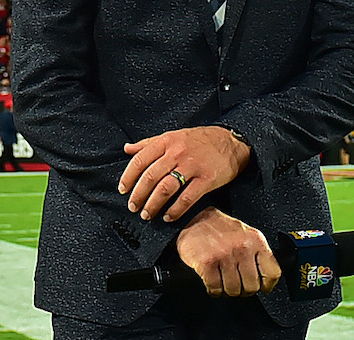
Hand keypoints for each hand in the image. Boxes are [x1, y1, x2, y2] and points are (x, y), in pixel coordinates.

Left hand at [118, 126, 249, 221]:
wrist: (230, 140)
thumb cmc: (199, 140)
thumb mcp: (173, 135)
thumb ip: (149, 143)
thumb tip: (127, 149)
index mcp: (166, 141)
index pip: (140, 160)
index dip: (128, 176)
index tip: (123, 190)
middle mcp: (177, 153)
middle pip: (150, 176)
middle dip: (138, 195)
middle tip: (133, 207)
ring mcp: (192, 166)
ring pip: (166, 188)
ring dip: (153, 204)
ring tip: (147, 214)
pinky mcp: (207, 179)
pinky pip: (187, 198)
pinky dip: (175, 210)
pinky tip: (168, 217)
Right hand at [175, 207, 280, 296]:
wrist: (192, 217)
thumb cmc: (219, 227)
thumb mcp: (245, 234)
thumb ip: (256, 252)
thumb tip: (264, 277)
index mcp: (255, 240)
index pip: (272, 273)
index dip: (267, 285)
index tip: (262, 287)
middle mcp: (242, 247)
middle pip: (252, 286)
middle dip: (244, 289)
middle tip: (237, 284)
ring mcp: (224, 255)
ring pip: (234, 290)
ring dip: (227, 290)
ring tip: (223, 281)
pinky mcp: (207, 263)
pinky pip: (216, 289)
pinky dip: (213, 289)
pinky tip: (212, 281)